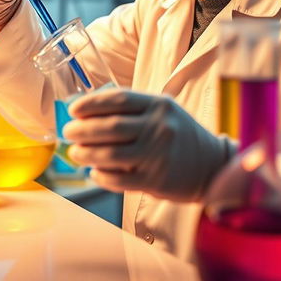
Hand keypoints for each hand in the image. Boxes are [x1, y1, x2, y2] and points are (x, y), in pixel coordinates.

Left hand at [63, 89, 234, 201]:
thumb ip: (132, 109)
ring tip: (75, 153)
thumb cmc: (178, 135)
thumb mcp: (163, 112)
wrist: (212, 166)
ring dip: (86, 154)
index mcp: (159, 105)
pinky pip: (119, 179)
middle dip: (82, 130)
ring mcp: (158, 154)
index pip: (117, 99)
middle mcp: (160, 127)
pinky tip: (94, 172)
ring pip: (111, 155)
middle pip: (110, 127)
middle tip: (68, 132)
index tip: (73, 110)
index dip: (90, 104)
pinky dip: (101, 176)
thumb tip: (86, 113)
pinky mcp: (156, 180)